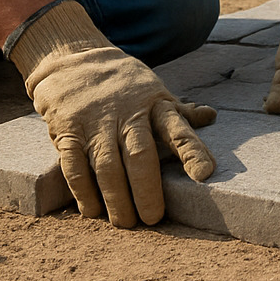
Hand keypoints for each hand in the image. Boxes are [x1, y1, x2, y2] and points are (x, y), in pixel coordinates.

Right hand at [7, 0, 216, 227]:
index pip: (177, 128)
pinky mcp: (68, 130)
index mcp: (155, 103)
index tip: (205, 174)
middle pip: (140, 154)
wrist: (72, 58)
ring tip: (125, 222)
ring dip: (116, 198)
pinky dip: (83, 191)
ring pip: (107, 165)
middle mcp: (127, 112)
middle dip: (147, 190)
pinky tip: (93, 210)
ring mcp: (96, 122)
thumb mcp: (154, 89)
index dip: (191, 151)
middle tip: (153, 219)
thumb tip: (211, 116)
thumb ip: (179, 110)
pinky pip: (74, 165)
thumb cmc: (122, 83)